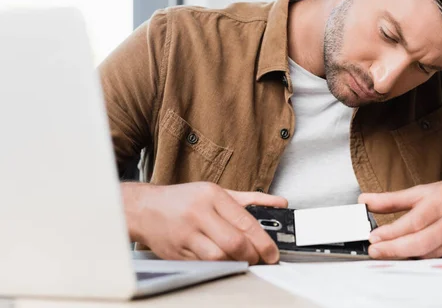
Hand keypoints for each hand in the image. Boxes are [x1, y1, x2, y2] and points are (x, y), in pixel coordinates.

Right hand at [122, 182, 287, 264]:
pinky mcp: (177, 252)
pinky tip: (223, 262)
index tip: (273, 252)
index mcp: (212, 196)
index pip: (245, 221)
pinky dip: (218, 267)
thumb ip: (251, 200)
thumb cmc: (184, 200)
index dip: (263, 241)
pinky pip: (204, 265)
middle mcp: (199, 213)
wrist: (144, 208)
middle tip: (259, 258)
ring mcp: (186, 234)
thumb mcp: (217, 192)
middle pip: (234, 242)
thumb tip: (280, 204)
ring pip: (219, 257)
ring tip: (241, 259)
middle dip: (252, 255)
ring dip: (235, 262)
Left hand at [358, 179, 441, 258]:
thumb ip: (392, 199)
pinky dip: (423, 259)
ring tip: (387, 252)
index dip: (392, 232)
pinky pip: (440, 260)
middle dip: (395, 249)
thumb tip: (365, 201)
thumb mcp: (422, 191)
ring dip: (406, 256)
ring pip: (430, 254)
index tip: (373, 237)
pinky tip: (410, 256)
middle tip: (375, 251)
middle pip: (423, 242)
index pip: (415, 221)